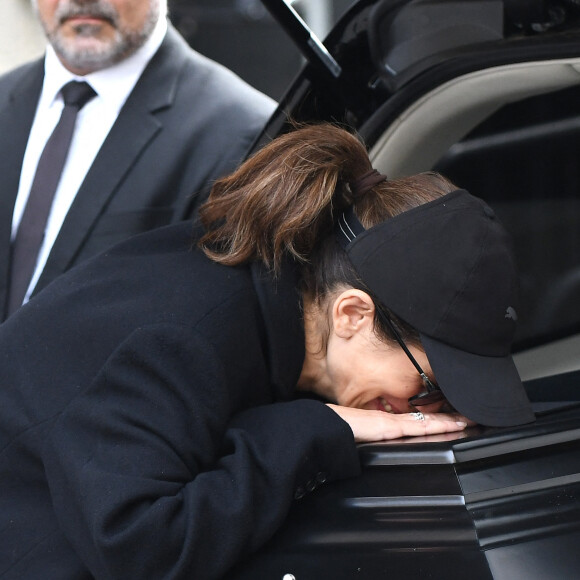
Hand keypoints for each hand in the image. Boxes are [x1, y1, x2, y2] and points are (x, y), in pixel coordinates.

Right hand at [327, 404, 469, 442]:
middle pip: (425, 420)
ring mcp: (391, 422)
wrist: (319, 427)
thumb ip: (369, 442)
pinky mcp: (388, 427)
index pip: (415, 423)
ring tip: (468, 421)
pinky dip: (438, 424)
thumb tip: (374, 450)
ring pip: (427, 421)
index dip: (434, 421)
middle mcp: (390, 421)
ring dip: (449, 421)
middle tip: (470, 419)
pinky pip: (419, 426)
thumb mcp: (355, 440)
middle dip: (448, 419)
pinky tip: (452, 425)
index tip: (452, 421)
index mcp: (384, 424)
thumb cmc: (333, 433)